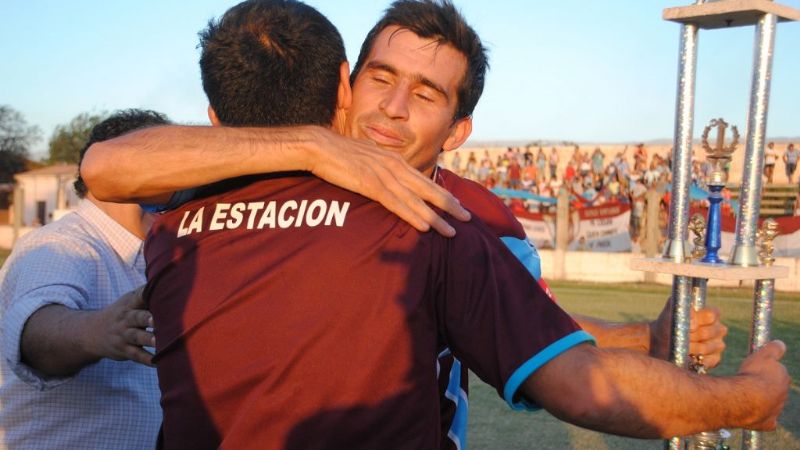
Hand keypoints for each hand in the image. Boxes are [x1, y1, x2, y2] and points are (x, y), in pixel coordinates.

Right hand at [85, 286, 154, 365]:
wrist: (91, 333)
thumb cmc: (121, 314)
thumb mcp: (128, 302)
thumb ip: (146, 295)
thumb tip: (172, 283)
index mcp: (129, 304)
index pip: (138, 296)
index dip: (146, 293)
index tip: (158, 290)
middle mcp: (126, 319)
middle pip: (136, 317)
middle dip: (146, 318)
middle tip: (157, 320)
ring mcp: (124, 335)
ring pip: (136, 337)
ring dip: (148, 339)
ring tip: (159, 341)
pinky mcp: (124, 350)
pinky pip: (136, 356)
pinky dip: (147, 360)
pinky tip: (158, 363)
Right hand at [308, 129, 470, 236]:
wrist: (319, 146)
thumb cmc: (340, 154)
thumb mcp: (367, 160)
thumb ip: (381, 170)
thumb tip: (389, 184)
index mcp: (395, 160)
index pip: (425, 180)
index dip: (443, 194)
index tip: (458, 205)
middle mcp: (394, 166)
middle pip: (429, 189)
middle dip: (450, 206)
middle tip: (468, 219)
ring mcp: (383, 175)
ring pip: (416, 200)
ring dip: (436, 218)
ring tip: (451, 231)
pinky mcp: (370, 185)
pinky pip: (395, 203)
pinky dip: (411, 215)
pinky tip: (424, 226)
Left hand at [649, 297, 727, 367]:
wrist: (660, 340)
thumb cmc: (668, 322)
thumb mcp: (671, 311)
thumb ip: (682, 307)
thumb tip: (693, 318)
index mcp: (711, 314)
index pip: (712, 315)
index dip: (698, 320)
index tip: (686, 324)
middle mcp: (718, 329)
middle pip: (708, 333)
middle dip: (690, 336)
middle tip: (679, 337)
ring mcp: (718, 344)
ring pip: (708, 347)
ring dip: (691, 348)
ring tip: (680, 347)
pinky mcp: (715, 358)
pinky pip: (710, 360)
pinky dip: (697, 360)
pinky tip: (688, 357)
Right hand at [736, 340, 789, 429]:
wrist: (744, 399)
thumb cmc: (752, 375)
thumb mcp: (763, 355)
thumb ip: (774, 349)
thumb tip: (780, 343)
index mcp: (783, 379)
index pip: (778, 374)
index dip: (766, 371)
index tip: (756, 370)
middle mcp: (783, 396)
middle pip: (775, 390)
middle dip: (766, 387)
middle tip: (750, 382)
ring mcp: (776, 411)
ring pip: (772, 405)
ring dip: (763, 401)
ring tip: (746, 396)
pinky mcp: (768, 423)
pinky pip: (767, 422)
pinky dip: (763, 419)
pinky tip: (755, 415)